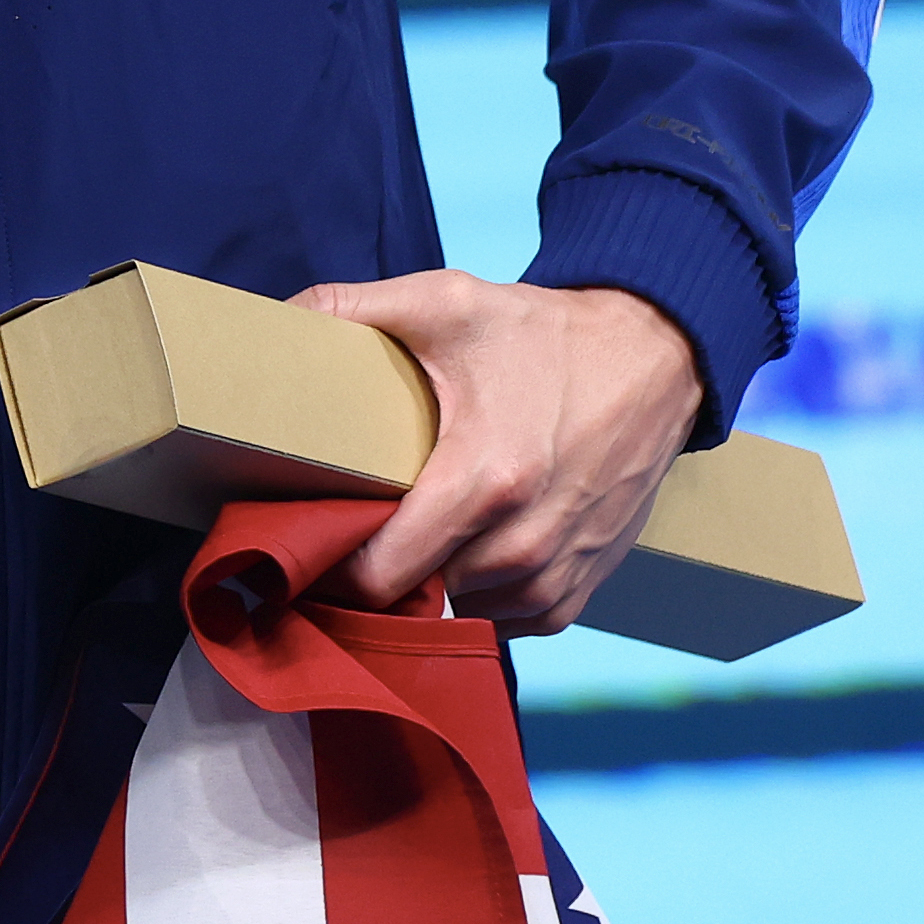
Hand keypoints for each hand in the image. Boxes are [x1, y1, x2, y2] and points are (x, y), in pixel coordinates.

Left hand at [296, 271, 703, 629]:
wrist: (656, 359)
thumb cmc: (544, 335)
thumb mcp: (443, 301)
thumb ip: (346, 307)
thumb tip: (268, 321)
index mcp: (485, 481)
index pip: (382, 573)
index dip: (329, 568)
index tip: (301, 544)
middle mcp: (526, 542)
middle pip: (415, 598)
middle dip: (370, 576)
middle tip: (338, 536)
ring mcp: (560, 572)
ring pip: (460, 614)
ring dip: (426, 590)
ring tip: (397, 543)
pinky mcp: (583, 586)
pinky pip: (508, 623)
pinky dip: (476, 600)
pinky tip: (453, 557)